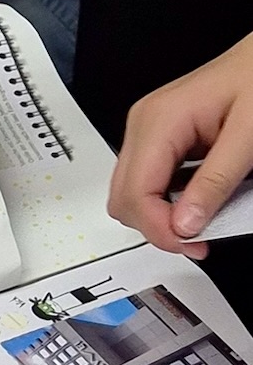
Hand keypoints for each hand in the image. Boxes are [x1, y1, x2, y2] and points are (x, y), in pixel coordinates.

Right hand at [107, 31, 252, 252]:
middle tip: (198, 240)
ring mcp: (148, 131)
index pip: (135, 193)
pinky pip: (149, 182)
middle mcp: (144, 125)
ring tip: (201, 221)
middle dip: (156, 227)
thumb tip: (185, 224)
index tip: (192, 243)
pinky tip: (198, 201)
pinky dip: (168, 201)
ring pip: (132, 195)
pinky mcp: (159, 138)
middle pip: (124, 199)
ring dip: (162, 216)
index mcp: (160, 121)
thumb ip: (215, 182)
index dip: (159, 228)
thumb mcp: (248, 135)